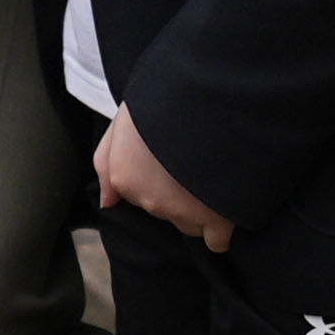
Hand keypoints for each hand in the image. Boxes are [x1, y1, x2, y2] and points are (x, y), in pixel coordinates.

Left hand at [95, 108, 232, 251]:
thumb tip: (107, 203)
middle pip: (164, 210)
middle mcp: (150, 200)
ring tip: (213, 175)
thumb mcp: (126, 117)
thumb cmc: (168, 96)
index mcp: (125, 175)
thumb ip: (106, 161)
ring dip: (200, 208)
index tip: (173, 154)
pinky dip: (223, 229)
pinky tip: (228, 206)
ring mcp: (183, 212)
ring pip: (190, 224)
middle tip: (196, 158)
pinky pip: (217, 241)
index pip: (137, 193)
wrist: (213, 94)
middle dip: (178, 191)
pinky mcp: (217, 220)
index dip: (157, 173)